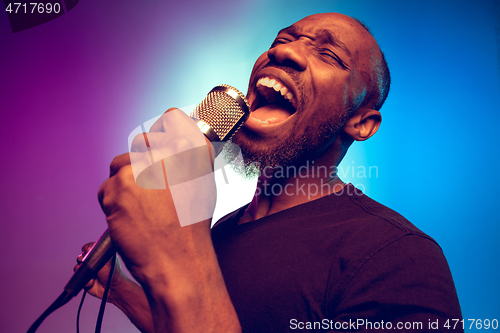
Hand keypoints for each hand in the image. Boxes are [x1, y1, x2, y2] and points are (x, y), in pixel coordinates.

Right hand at [74, 242, 129, 301]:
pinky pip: (78, 278)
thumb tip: (87, 248)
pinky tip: (92, 282)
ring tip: (91, 274)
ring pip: (77, 267)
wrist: (112, 288)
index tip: (85, 251)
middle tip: (84, 261)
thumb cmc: (112, 272)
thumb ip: (97, 252)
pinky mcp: (84, 280)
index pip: (88, 248)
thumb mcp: (106, 259)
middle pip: (80, 257)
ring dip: (82, 270)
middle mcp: (92, 262)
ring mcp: (88, 271)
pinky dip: (85, 280)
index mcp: (98, 255)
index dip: (85, 249)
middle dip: (81, 259)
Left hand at [97, 109, 238, 331]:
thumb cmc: (191, 228)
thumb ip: (191, 154)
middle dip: (139, 163)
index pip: (171, 118)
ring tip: (141, 208)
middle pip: (140, 144)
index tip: (159, 145)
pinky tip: (131, 217)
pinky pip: (107, 188)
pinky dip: (113, 201)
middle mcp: (165, 153)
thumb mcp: (203, 183)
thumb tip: (179, 135)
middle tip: (149, 188)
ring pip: (119, 166)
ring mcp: (138, 168)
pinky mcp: (116, 187)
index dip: (163, 134)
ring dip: (124, 183)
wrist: (178, 260)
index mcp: (191, 149)